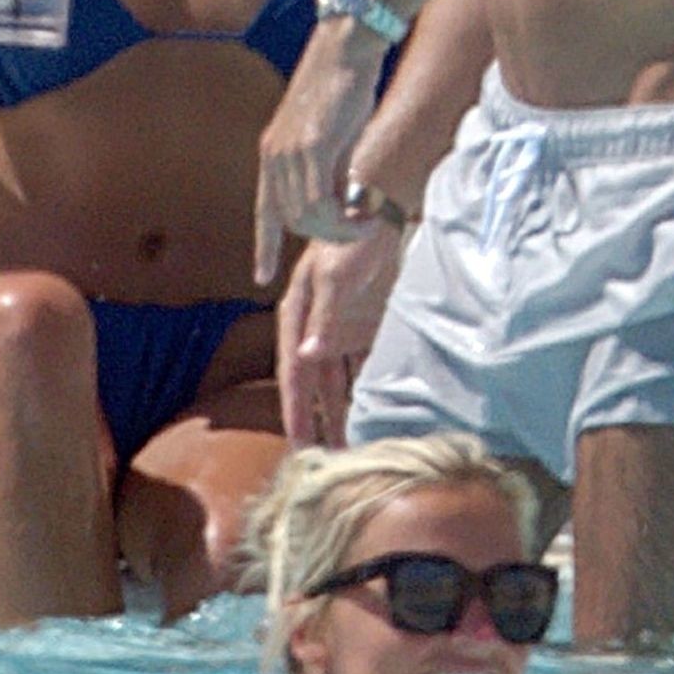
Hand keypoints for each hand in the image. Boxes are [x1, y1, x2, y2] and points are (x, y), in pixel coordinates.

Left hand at [253, 28, 384, 284]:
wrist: (346, 46)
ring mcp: (289, 152)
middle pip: (290, 221)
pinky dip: (342, 219)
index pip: (264, 209)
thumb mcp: (331, 136)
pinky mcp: (311, 148)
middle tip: (358, 230)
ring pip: (305, 218)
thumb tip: (342, 202)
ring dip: (338, 231)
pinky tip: (363, 214)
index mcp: (273, 152)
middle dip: (325, 237)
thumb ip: (330, 170)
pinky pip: (319, 204)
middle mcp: (273, 156)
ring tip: (365, 223)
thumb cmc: (344, 85)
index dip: (264, 245)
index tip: (261, 276)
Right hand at [277, 230, 402, 445]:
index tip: (299, 445)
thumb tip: (307, 358)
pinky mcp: (367, 327)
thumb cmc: (350, 236)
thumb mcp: (335, 276)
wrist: (381, 210)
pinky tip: (374, 416)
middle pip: (314, 384)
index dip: (295, 408)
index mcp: (297, 315)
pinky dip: (366, 391)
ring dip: (342, 411)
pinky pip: (364, 368)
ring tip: (350, 449)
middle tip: (325, 462)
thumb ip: (325, 319)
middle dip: (318, 421)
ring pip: (339, 381)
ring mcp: (341, 329)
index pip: (293, 371)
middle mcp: (315, 328)